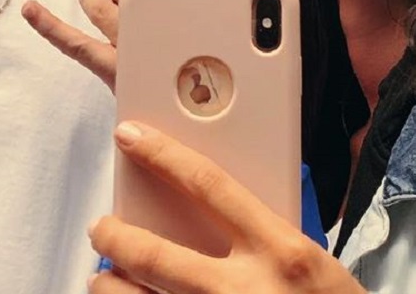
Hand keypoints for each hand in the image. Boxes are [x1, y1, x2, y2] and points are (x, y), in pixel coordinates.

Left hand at [88, 123, 364, 293]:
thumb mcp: (313, 266)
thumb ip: (264, 238)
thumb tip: (208, 211)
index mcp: (282, 252)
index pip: (209, 187)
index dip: (163, 156)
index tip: (131, 137)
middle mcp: (246, 291)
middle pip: (154, 255)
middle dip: (114, 237)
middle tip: (102, 228)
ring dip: (109, 286)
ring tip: (104, 277)